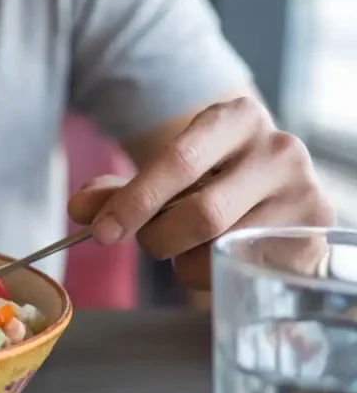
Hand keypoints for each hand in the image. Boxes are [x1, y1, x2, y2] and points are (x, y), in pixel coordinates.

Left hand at [67, 98, 334, 289]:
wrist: (278, 191)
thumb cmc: (212, 179)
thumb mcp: (167, 176)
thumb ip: (119, 191)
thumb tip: (79, 208)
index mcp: (232, 119)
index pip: (178, 161)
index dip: (135, 200)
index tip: (101, 232)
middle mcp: (276, 148)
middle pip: (201, 213)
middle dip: (159, 238)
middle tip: (149, 242)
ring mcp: (302, 189)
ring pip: (222, 248)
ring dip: (186, 260)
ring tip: (190, 244)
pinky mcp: (314, 229)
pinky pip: (246, 267)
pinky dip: (213, 272)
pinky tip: (218, 254)